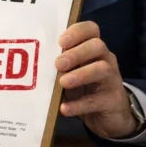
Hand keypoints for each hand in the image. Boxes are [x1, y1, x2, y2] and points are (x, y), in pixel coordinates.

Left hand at [54, 21, 139, 139]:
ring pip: (103, 69)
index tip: (60, 42)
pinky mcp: (113, 101)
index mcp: (93, 49)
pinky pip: (97, 100)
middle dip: (76, 53)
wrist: (108, 116)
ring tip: (63, 82)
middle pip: (97, 46)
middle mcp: (106, 60)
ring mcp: (112, 80)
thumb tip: (32, 61)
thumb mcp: (70, 74)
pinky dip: (79, 104)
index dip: (77, 32)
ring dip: (81, 74)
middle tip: (58, 64)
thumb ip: (59, 65)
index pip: (91, 29)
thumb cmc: (83, 89)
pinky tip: (64, 108)